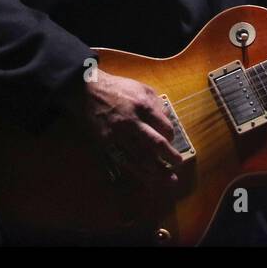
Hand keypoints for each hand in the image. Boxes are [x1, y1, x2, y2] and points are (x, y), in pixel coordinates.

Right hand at [61, 71, 182, 190]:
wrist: (88, 91)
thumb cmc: (117, 88)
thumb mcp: (141, 88)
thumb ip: (157, 103)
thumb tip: (169, 118)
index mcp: (143, 106)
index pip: (164, 126)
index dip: (172, 136)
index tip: (172, 140)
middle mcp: (133, 121)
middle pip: (156, 143)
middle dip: (170, 156)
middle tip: (178, 162)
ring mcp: (119, 134)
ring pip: (141, 157)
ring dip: (158, 171)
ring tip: (170, 180)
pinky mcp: (107, 143)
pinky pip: (125, 160)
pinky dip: (138, 171)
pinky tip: (148, 178)